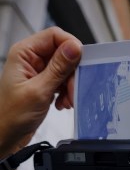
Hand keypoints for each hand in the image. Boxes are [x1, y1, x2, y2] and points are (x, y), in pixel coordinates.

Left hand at [0, 27, 81, 157]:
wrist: (7, 134)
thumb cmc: (12, 115)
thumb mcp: (39, 90)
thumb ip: (58, 68)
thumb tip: (74, 48)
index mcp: (24, 53)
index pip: (54, 36)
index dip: (71, 46)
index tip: (81, 63)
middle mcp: (31, 59)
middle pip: (63, 54)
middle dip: (72, 73)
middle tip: (74, 89)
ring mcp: (38, 72)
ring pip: (66, 70)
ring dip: (70, 86)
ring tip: (66, 101)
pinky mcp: (44, 84)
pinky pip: (63, 82)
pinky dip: (67, 93)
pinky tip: (62, 103)